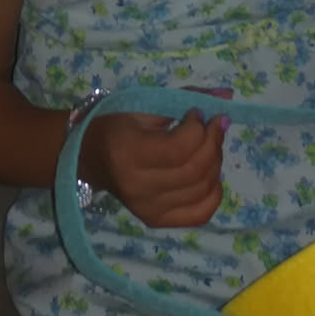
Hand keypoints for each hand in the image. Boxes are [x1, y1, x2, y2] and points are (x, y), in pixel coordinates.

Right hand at [80, 106, 226, 227]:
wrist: (88, 158)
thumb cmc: (113, 125)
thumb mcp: (143, 106)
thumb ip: (184, 99)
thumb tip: (226, 95)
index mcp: (128, 155)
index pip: (178, 149)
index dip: (198, 129)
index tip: (197, 113)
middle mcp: (138, 188)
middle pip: (194, 170)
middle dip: (213, 143)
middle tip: (215, 125)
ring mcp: (148, 209)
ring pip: (201, 190)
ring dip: (216, 163)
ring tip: (211, 145)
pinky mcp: (156, 220)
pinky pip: (200, 213)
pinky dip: (214, 193)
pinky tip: (211, 174)